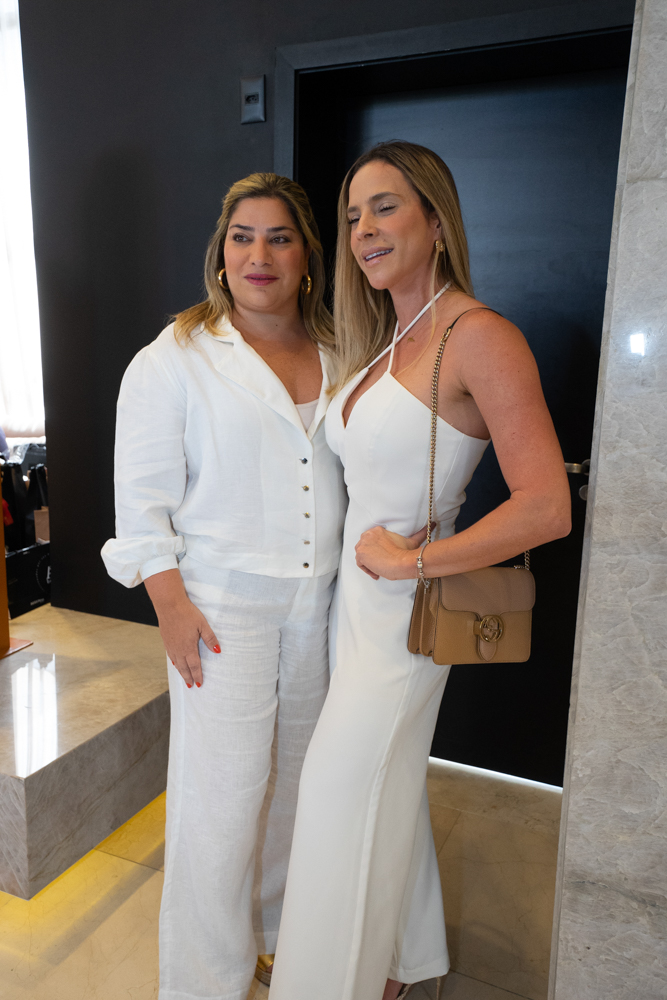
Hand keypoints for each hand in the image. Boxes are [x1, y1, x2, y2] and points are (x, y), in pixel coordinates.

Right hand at [144, 569, 219, 687]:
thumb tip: (218, 651)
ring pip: (176, 663)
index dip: (197, 675)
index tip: (199, 684)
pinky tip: (175, 662)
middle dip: (188, 677)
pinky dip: (174, 662)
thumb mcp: (203, 625)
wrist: (169, 605)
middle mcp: (178, 649)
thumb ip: (210, 639)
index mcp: (188, 647)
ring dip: (181, 671)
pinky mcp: (165, 640)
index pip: (194, 665)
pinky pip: (170, 655)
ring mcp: (170, 645)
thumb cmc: (187, 613)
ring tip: (184, 678)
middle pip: (184, 667)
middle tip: (191, 686)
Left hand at [355, 524, 428, 580]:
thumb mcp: (412, 540)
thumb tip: (433, 524)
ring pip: (362, 555)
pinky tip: (377, 573)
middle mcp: (368, 535)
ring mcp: (363, 545)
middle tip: (382, 563)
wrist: (402, 562)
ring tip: (380, 569)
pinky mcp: (361, 555)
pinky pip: (360, 564)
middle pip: (366, 547)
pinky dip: (367, 570)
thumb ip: (421, 532)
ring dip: (369, 563)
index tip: (385, 556)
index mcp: (377, 530)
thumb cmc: (406, 552)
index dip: (378, 549)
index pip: (372, 540)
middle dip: (373, 555)